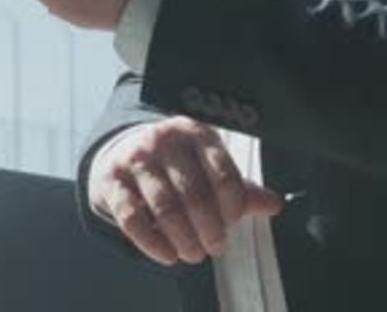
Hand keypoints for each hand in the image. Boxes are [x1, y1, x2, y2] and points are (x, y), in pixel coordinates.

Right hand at [89, 116, 283, 266]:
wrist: (122, 152)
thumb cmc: (174, 163)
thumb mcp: (206, 165)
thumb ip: (237, 187)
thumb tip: (273, 203)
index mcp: (196, 132)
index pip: (222, 171)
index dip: (232, 205)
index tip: (232, 222)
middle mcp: (166, 139)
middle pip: (194, 193)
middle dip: (209, 228)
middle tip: (215, 246)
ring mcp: (137, 158)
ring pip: (165, 206)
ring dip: (183, 239)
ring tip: (193, 253)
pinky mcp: (113, 180)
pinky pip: (133, 218)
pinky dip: (152, 243)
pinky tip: (167, 255)